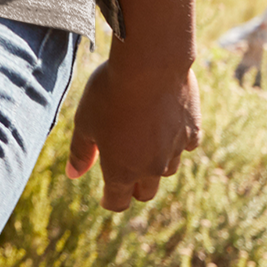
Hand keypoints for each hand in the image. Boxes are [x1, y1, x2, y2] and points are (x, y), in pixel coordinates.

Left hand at [65, 55, 200, 210]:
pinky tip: (167, 126)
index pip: (117, 201)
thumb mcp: (85, 121)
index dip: (110, 200)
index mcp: (122, 170)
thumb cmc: (110, 93)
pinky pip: (185, 146)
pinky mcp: (193, 132)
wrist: (150, 65)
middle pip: (145, 192)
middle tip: (126, 177)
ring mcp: (175, 151)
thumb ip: (80, 152)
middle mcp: (151, 167)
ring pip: (167, 170)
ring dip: (155, 164)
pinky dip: (175, 141)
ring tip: (143, 145)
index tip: (106, 197)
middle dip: (135, 188)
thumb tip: (73, 174)